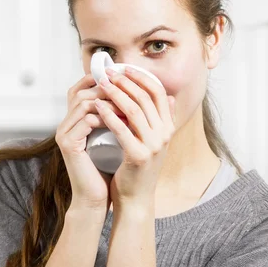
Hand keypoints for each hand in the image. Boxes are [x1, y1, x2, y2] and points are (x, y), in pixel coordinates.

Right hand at [55, 72, 131, 210]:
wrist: (95, 198)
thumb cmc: (107, 170)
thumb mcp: (114, 140)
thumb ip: (119, 120)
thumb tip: (144, 99)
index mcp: (73, 122)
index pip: (79, 90)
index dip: (98, 81)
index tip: (124, 82)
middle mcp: (65, 125)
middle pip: (80, 92)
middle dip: (107, 89)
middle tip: (129, 91)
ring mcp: (64, 134)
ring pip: (83, 103)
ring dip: (109, 102)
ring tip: (130, 105)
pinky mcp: (68, 145)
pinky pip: (86, 122)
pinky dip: (105, 118)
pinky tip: (122, 121)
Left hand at [95, 66, 175, 208]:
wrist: (136, 198)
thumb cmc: (138, 168)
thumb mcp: (154, 141)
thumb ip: (160, 120)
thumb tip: (167, 95)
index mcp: (169, 128)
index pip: (159, 92)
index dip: (141, 77)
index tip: (124, 68)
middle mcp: (165, 135)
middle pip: (146, 98)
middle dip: (126, 81)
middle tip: (108, 72)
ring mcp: (154, 146)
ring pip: (135, 110)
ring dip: (116, 94)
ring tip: (101, 85)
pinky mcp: (139, 157)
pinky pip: (123, 130)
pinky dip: (110, 115)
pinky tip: (98, 107)